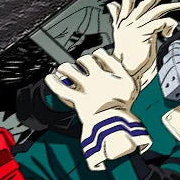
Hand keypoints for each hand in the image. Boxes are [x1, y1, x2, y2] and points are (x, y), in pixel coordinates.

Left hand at [45, 50, 150, 170]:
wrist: (116, 124)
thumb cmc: (124, 108)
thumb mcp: (131, 88)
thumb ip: (122, 74)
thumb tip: (115, 60)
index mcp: (112, 74)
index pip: (102, 55)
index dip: (97, 54)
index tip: (95, 56)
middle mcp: (98, 78)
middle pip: (84, 60)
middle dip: (81, 60)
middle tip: (80, 65)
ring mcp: (87, 88)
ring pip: (69, 70)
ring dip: (65, 68)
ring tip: (63, 69)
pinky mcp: (77, 99)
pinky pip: (61, 88)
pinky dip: (53, 82)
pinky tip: (49, 78)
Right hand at [107, 0, 179, 80]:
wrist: (123, 72)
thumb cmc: (124, 56)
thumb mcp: (120, 34)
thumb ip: (117, 18)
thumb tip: (111, 4)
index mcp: (124, 22)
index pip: (128, 1)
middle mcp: (129, 23)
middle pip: (145, 3)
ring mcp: (136, 28)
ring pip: (156, 11)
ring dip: (172, 6)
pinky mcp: (144, 34)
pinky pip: (160, 22)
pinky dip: (169, 23)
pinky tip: (173, 27)